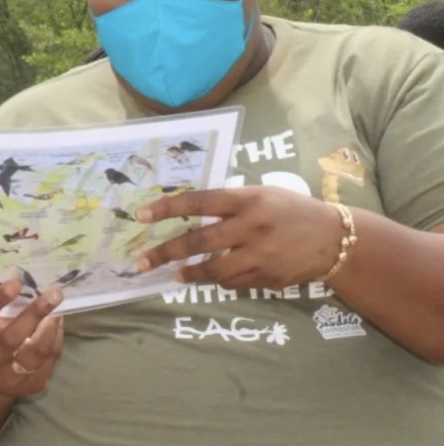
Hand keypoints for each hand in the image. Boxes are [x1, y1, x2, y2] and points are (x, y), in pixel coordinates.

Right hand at [0, 279, 64, 396]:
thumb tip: (24, 274)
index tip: (15, 283)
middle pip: (10, 340)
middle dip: (34, 315)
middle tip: (54, 294)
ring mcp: (9, 378)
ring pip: (34, 354)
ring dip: (50, 328)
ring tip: (58, 308)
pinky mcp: (30, 386)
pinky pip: (49, 361)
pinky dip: (56, 339)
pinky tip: (57, 323)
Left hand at [136, 186, 343, 289]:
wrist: (334, 238)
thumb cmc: (291, 208)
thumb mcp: (261, 194)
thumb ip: (229, 202)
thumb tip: (190, 211)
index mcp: (247, 200)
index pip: (199, 202)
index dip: (168, 208)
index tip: (142, 215)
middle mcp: (251, 227)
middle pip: (199, 241)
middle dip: (166, 252)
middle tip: (142, 260)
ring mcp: (260, 256)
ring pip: (213, 270)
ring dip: (189, 274)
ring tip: (173, 274)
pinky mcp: (268, 278)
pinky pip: (234, 282)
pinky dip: (219, 279)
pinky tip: (211, 276)